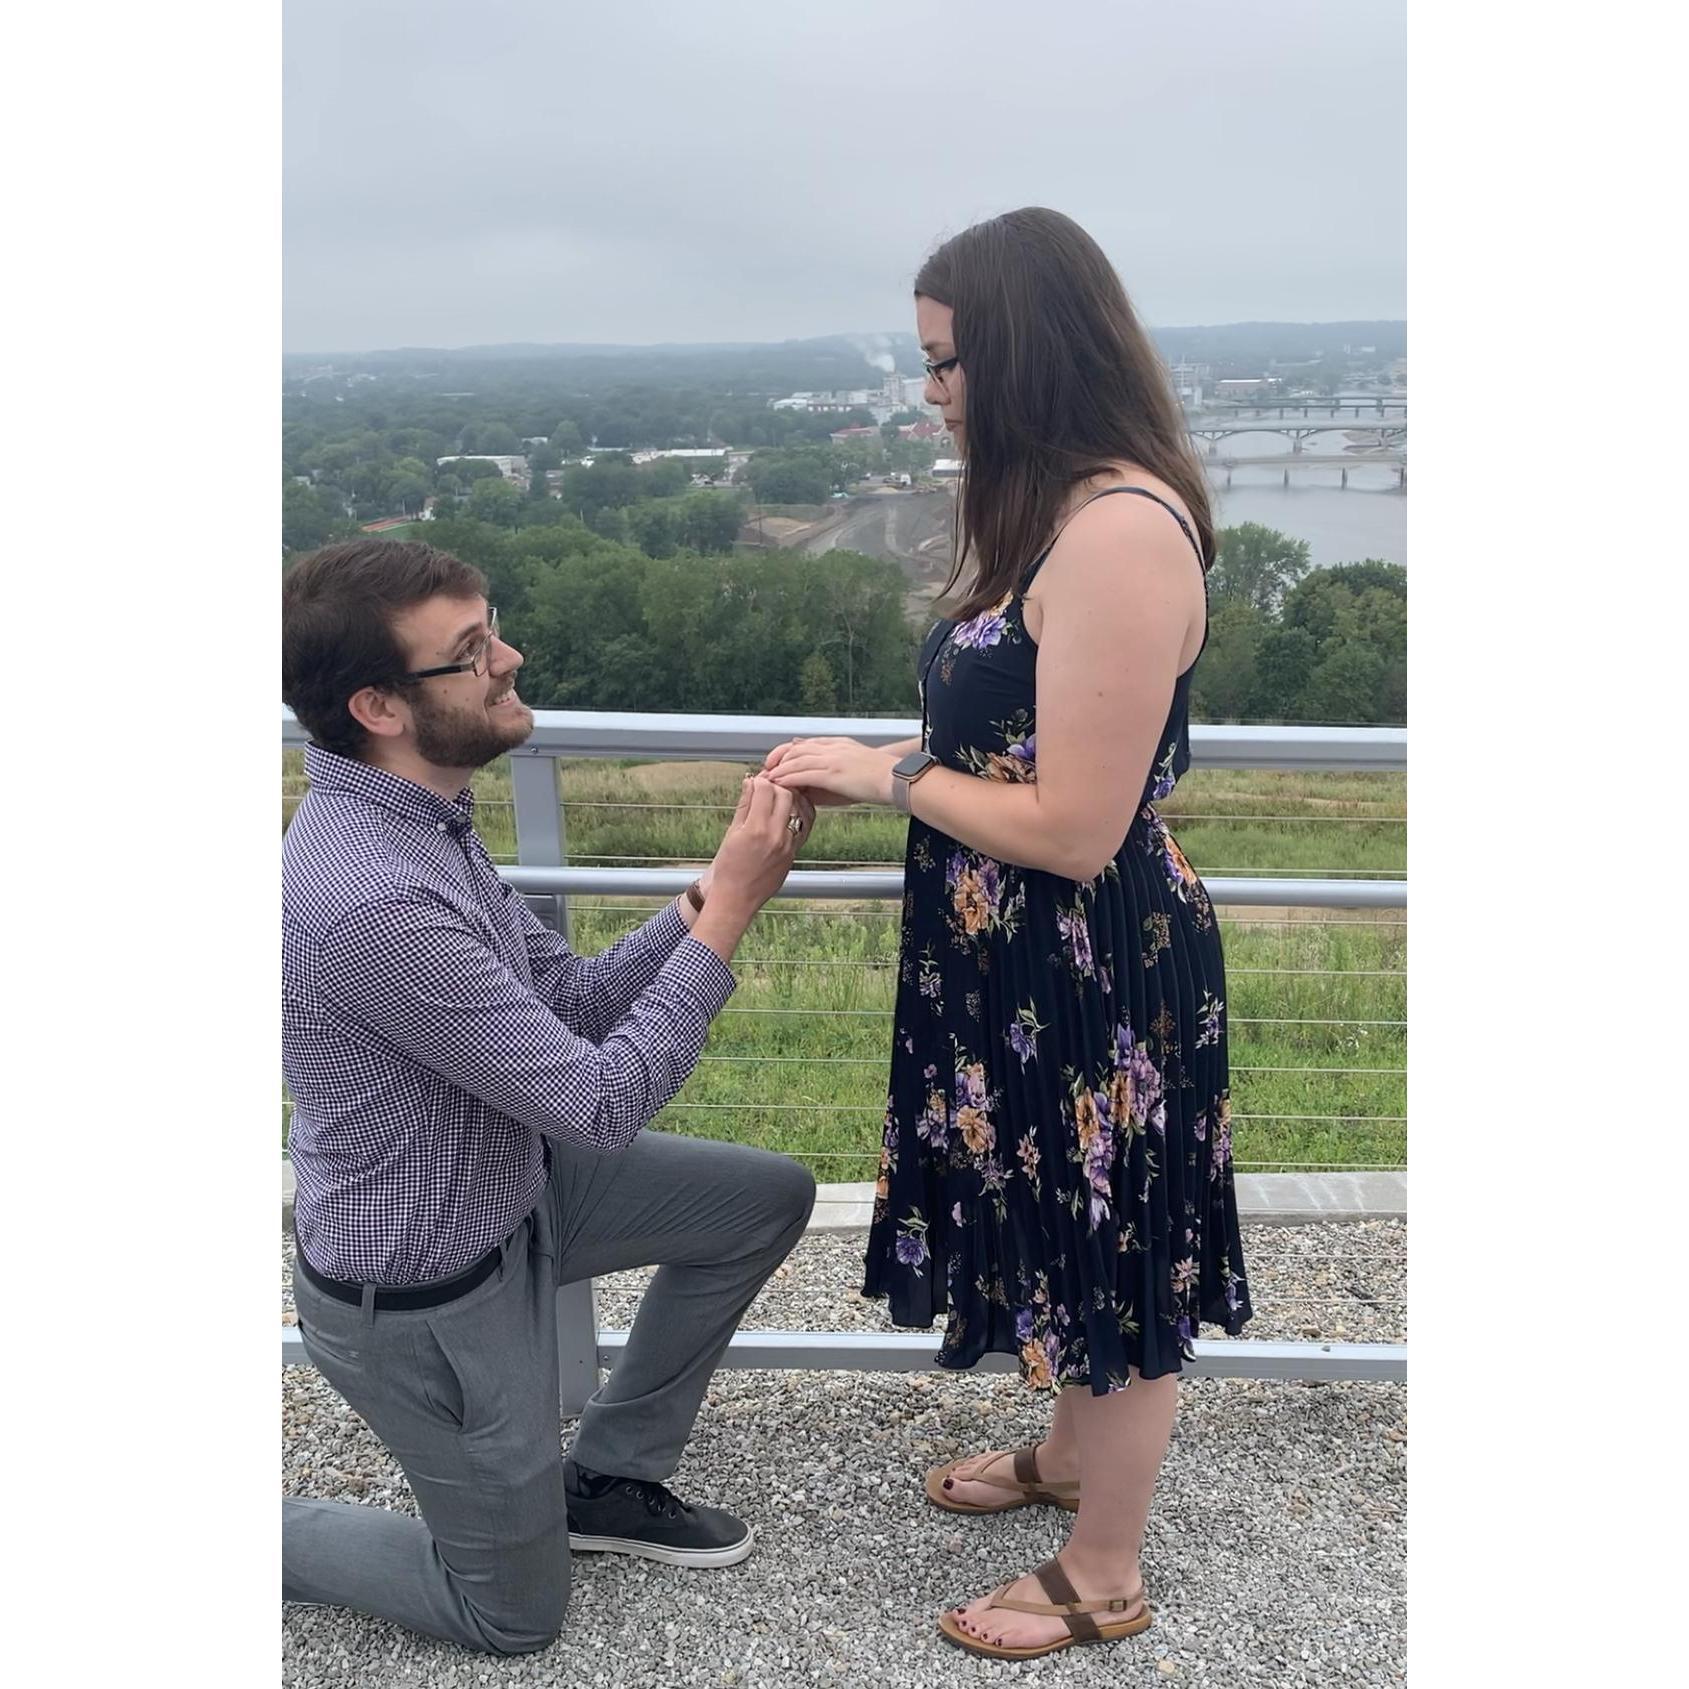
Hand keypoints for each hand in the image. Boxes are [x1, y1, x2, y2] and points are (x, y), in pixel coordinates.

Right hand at [707, 776, 805, 915]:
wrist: (737, 899)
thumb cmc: (729, 870)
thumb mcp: (731, 834)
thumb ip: (744, 806)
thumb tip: (749, 782)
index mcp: (756, 830)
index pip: (766, 789)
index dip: (759, 781)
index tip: (753, 782)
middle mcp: (777, 836)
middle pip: (786, 794)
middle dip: (776, 785)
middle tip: (766, 786)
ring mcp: (789, 845)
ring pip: (800, 807)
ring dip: (790, 796)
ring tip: (778, 795)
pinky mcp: (796, 852)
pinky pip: (806, 824)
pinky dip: (800, 812)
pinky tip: (789, 810)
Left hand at [764, 737, 896, 807]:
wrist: (896, 778)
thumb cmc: (881, 777)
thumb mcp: (854, 766)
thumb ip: (835, 767)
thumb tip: (817, 778)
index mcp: (838, 744)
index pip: (806, 743)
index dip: (788, 751)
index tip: (777, 760)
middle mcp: (832, 748)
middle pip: (796, 748)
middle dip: (778, 757)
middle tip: (766, 769)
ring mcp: (832, 759)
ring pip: (796, 760)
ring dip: (779, 769)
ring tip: (767, 778)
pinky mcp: (832, 773)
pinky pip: (803, 774)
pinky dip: (787, 778)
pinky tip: (778, 783)